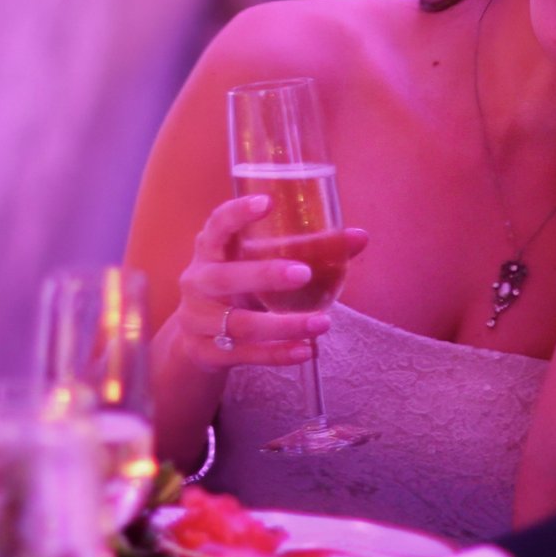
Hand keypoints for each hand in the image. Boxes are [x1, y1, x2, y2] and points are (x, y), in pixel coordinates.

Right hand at [162, 194, 369, 371]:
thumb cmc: (237, 290)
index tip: (268, 202)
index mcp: (209, 251)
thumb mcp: (256, 266)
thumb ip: (304, 250)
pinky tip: (307, 350)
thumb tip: (359, 237)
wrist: (196, 341)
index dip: (238, 213)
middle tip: (304, 273)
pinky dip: (278, 354)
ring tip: (322, 323)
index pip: (217, 225)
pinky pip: (245, 354)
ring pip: (240, 324)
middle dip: (264, 275)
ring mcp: (197, 320)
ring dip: (283, 325)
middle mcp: (197, 282)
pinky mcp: (206, 352)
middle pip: (225, 278)